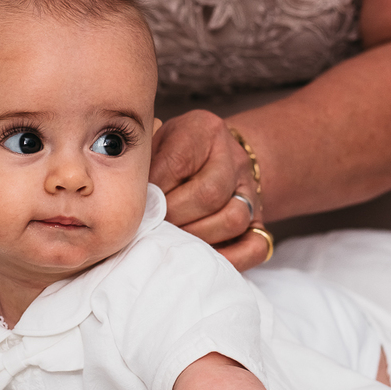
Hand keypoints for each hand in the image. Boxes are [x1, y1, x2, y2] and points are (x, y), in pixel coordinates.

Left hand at [149, 110, 267, 269]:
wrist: (220, 156)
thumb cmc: (176, 152)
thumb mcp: (157, 142)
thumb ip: (145, 163)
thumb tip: (130, 200)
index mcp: (204, 130)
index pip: (177, 163)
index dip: (154, 190)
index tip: (138, 205)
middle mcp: (234, 158)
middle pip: (208, 194)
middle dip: (173, 216)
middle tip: (152, 227)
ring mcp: (250, 191)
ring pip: (232, 219)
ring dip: (196, 237)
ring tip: (172, 240)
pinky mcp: (260, 222)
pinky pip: (254, 246)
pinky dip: (229, 259)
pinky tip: (201, 258)